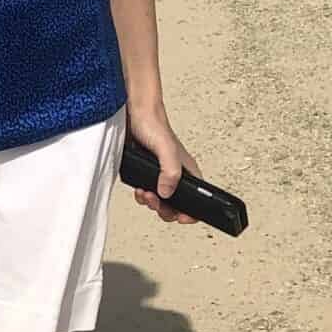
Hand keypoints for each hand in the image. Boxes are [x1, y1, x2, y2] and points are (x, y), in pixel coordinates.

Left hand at [126, 103, 198, 224]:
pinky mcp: (145, 174)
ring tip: (144, 194)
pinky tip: (138, 189)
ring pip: (160, 202)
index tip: (182, 217)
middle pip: (176, 206)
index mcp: (187, 171)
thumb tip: (166, 193)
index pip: (197, 199)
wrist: (133, 114)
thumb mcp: (166, 149)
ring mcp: (159, 176)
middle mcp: (175, 175)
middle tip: (155, 202)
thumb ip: (169, 171)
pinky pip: (146, 194)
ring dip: (152, 203)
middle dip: (165, 209)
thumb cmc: (154, 125)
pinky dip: (142, 196)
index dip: (192, 212)